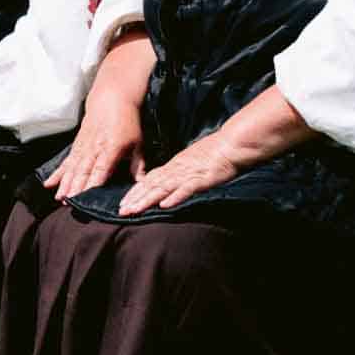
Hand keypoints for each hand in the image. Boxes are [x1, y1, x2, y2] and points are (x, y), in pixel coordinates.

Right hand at [45, 100, 145, 201]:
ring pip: (72, 167)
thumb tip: (143, 184)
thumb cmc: (127, 122)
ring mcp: (83, 146)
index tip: (87, 196)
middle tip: (69, 202)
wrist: (111, 100)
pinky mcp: (76, 145)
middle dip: (75, 187)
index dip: (93, 182)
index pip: (101, 168)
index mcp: (112, 148)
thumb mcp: (138, 143)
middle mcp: (95, 148)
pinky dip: (57, 173)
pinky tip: (49, 183)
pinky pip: (65, 161)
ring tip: (59, 198)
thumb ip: (138, 166)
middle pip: (83, 170)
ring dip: (65, 183)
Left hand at [117, 130, 238, 215]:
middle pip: (152, 185)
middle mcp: (177, 170)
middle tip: (121, 210)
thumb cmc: (215, 152)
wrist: (233, 143)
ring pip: (164, 188)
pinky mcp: (203, 179)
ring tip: (134, 210)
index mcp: (175, 166)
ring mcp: (189, 174)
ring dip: (148, 200)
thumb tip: (166, 182)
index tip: (123, 203)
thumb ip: (179, 172)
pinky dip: (176, 197)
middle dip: (135, 198)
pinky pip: (187, 189)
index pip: (150, 180)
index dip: (136, 192)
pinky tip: (164, 205)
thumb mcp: (192, 161)